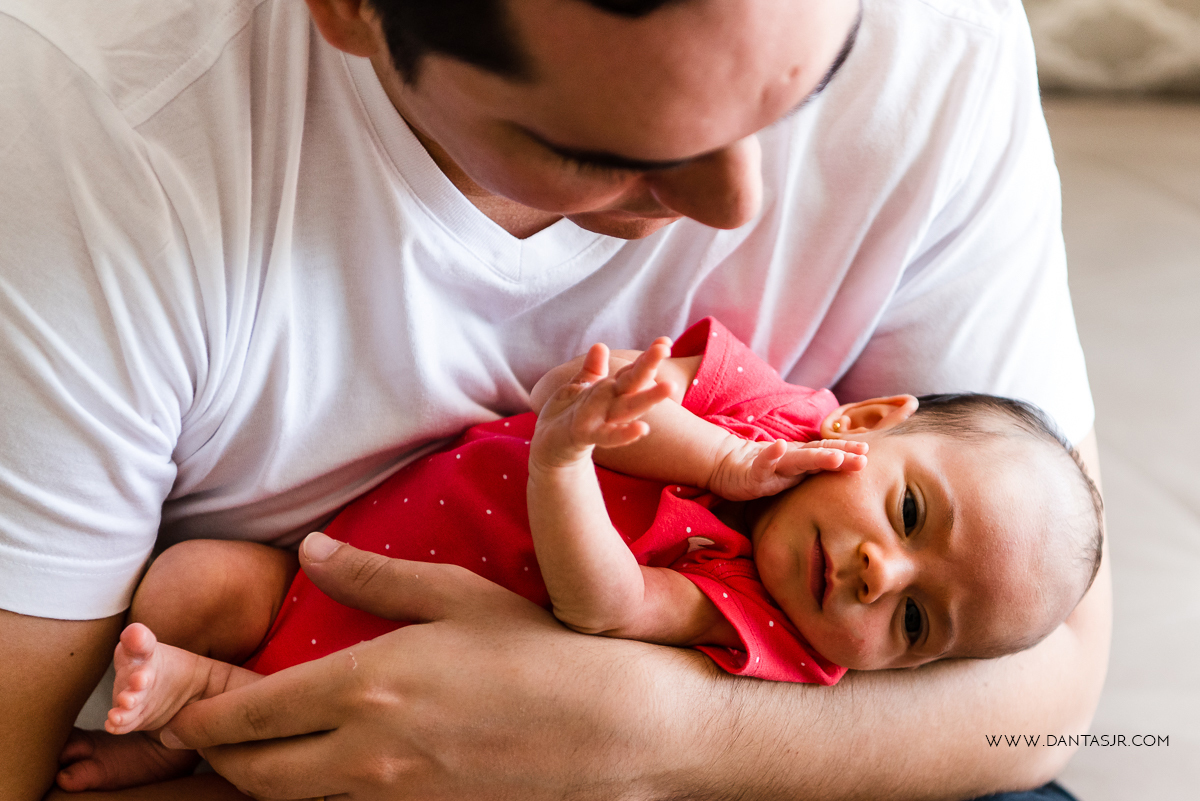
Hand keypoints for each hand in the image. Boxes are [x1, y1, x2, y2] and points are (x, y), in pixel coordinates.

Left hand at [157, 533, 713, 800]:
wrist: (616, 728)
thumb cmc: (540, 650)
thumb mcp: (457, 596)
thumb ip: (371, 577)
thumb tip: (310, 549)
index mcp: (364, 687)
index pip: (247, 715)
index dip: (204, 714)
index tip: (188, 704)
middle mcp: (364, 754)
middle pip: (251, 774)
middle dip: (216, 755)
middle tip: (206, 730)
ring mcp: (393, 797)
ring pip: (290, 800)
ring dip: (260, 776)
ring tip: (259, 745)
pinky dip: (315, 792)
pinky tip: (330, 762)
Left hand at [530, 337, 674, 468]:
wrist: (548, 444)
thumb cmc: (569, 413)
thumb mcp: (580, 387)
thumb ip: (593, 369)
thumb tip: (601, 346)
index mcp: (610, 390)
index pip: (633, 371)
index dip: (648, 356)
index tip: (665, 340)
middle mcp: (611, 404)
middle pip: (633, 383)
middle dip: (649, 365)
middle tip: (665, 348)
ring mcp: (602, 420)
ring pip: (628, 407)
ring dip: (649, 398)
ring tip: (671, 386)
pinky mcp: (586, 435)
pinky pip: (607, 435)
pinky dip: (624, 434)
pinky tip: (642, 429)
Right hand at [706, 438, 867, 500]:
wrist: (726, 465)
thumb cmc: (763, 469)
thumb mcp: (791, 471)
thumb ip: (812, 467)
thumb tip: (842, 466)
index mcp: (800, 459)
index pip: (827, 451)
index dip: (846, 449)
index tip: (868, 451)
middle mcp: (790, 458)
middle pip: (819, 454)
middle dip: (842, 454)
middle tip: (864, 456)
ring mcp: (772, 463)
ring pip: (797, 459)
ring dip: (817, 456)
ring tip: (836, 456)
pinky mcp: (752, 471)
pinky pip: (762, 464)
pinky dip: (771, 455)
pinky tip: (778, 447)